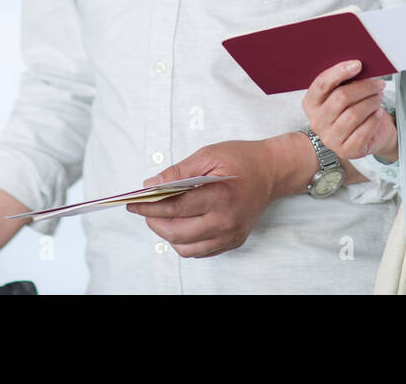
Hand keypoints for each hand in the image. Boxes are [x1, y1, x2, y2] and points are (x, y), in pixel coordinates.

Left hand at [126, 140, 280, 257]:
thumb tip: (152, 185)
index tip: (133, 203)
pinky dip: (184, 242)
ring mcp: (230, 235)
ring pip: (186, 247)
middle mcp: (226, 221)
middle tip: (144, 209)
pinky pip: (200, 251)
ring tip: (161, 217)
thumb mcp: (208, 155)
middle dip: (154, 221)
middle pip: (177, 232)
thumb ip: (179, 172)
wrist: (272, 172)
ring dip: (167, 234)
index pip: (174, 208)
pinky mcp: (234, 241)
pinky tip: (180, 225)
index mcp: (219, 196)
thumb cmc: (241, 159)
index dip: (149, 207)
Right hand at [302, 59, 396, 160]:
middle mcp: (316, 122)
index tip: (358, 64)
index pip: (322, 84)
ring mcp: (330, 139)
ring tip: (379, 97)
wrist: (368, 135)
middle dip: (364, 87)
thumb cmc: (353, 108)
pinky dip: (374, 119)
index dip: (340, 72)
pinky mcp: (346, 151)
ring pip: (354, 114)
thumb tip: (358, 66)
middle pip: (341, 97)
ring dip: (371, 102)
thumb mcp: (344, 92)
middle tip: (378, 84)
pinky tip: (378, 113)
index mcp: (311, 103)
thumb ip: (345, 81)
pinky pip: (363, 131)